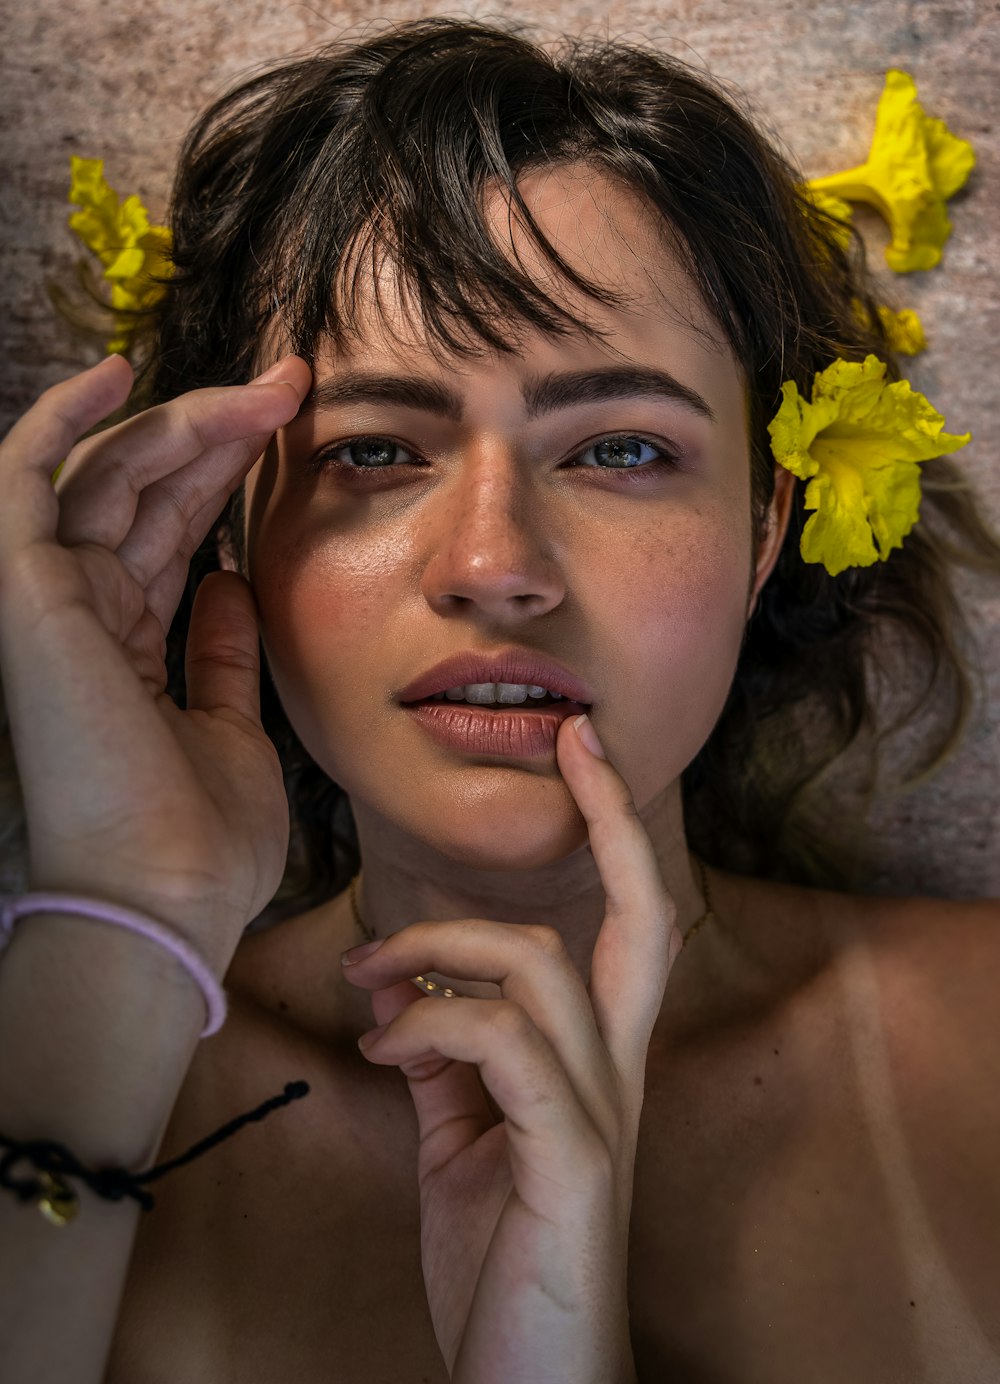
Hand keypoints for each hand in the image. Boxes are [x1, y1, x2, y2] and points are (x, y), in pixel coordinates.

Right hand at [0, 353, 310, 972]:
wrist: (166, 898)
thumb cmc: (199, 839)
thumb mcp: (230, 726)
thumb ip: (220, 652)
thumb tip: (232, 586)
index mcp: (122, 645)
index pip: (171, 532)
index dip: (226, 474)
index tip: (294, 431)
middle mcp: (79, 613)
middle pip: (148, 491)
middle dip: (219, 431)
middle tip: (295, 385)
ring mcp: (47, 599)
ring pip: (109, 474)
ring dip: (185, 420)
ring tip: (265, 389)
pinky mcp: (27, 592)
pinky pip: (29, 480)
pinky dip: (63, 421)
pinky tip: (119, 372)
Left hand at [340, 714, 681, 1383]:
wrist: (528, 1381)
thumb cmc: (502, 1260)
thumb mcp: (464, 1144)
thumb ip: (448, 1065)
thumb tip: (410, 1002)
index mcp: (598, 1063)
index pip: (629, 924)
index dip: (618, 831)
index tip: (588, 750)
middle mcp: (618, 1075)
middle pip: (639, 920)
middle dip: (611, 820)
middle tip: (570, 744)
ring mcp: (600, 1115)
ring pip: (543, 969)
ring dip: (440, 952)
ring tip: (370, 980)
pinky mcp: (570, 1160)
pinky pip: (505, 1045)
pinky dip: (432, 1020)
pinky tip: (386, 1044)